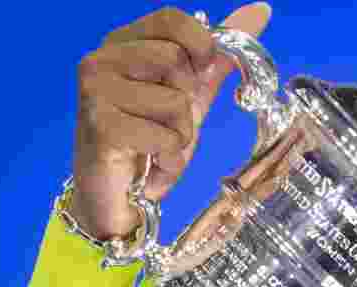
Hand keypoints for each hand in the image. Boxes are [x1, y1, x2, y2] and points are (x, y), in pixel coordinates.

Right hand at [70, 3, 271, 238]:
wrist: (119, 198)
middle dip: (187, 104)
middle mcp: (101, 60)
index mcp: (122, 44)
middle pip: (177, 62)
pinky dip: (169, 160)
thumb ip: (218, 56)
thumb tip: (260, 10)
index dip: (200, 47)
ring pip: (176, 103)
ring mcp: (95, 91)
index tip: (199, 76)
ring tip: (156, 148)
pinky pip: (167, 137)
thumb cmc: (150, 142)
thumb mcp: (191, 94)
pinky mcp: (101, 126)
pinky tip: (149, 166)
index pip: (172, 19)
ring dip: (180, 137)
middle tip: (165, 125)